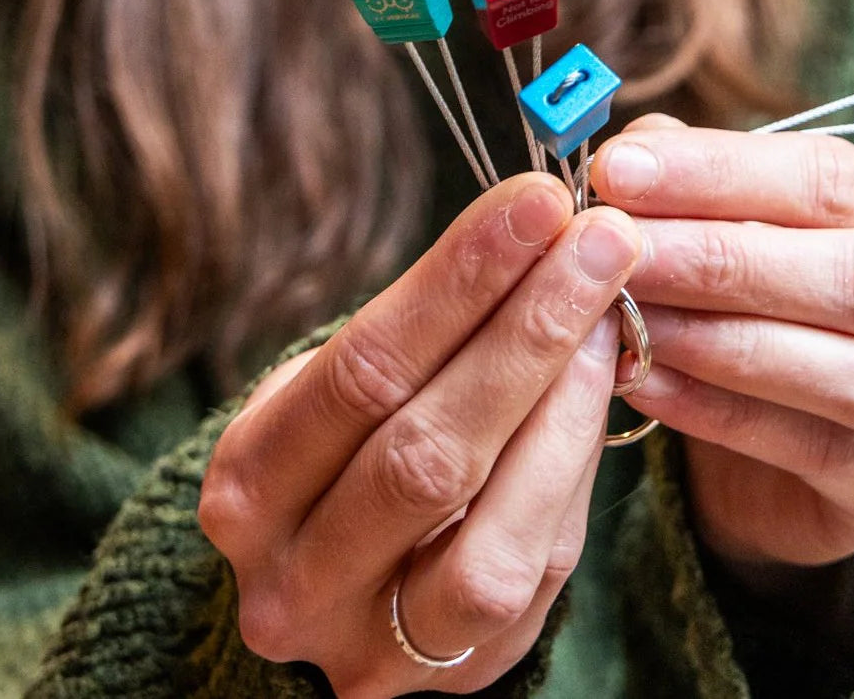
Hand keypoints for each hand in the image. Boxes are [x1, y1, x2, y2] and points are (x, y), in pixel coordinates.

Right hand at [199, 175, 641, 697]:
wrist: (332, 585)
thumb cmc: (344, 447)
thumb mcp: (345, 383)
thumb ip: (425, 324)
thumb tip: (540, 230)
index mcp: (246, 486)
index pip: (362, 370)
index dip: (458, 280)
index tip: (536, 202)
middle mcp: (292, 581)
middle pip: (424, 446)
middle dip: (525, 326)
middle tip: (598, 238)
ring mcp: (372, 644)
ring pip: (482, 527)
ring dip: (559, 399)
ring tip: (607, 303)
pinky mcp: (455, 676)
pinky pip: (534, 568)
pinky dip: (571, 465)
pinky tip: (594, 381)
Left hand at [590, 117, 853, 571]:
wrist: (772, 458)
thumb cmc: (755, 313)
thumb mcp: (728, 232)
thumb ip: (689, 183)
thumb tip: (632, 149)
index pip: (833, 176)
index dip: (721, 170)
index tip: (619, 169)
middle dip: (723, 256)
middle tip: (621, 248)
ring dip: (726, 339)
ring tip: (631, 317)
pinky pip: (819, 450)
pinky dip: (722, 412)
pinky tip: (645, 382)